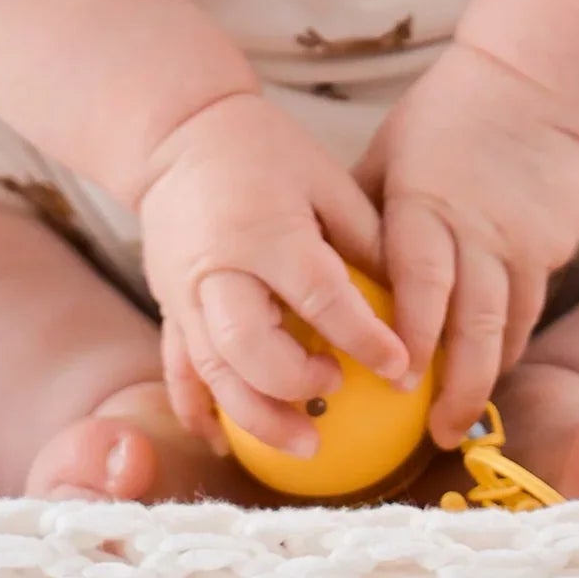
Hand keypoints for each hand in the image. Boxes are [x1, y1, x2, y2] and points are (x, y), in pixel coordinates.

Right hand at [135, 89, 414, 456]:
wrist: (178, 135)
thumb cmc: (265, 151)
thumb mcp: (324, 178)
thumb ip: (363, 237)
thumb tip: (410, 298)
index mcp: (267, 231)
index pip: (320, 295)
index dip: (364, 337)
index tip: (401, 368)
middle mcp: (221, 269)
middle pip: (252, 346)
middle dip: (298, 383)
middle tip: (337, 390)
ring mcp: (186, 294)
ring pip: (214, 372)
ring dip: (257, 417)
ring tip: (304, 442)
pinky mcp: (168, 308)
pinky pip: (178, 370)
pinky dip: (199, 411)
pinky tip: (225, 441)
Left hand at [355, 38, 578, 446]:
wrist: (528, 86)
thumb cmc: (442, 118)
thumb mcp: (387, 153)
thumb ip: (359, 212)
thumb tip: (316, 266)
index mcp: (426, 204)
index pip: (421, 283)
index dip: (413, 338)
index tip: (398, 383)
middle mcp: (478, 229)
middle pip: (474, 321)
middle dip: (459, 384)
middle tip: (439, 432)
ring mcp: (523, 241)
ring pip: (510, 325)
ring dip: (488, 373)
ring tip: (463, 415)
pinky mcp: (554, 246)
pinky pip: (532, 307)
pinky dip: (512, 340)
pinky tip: (493, 362)